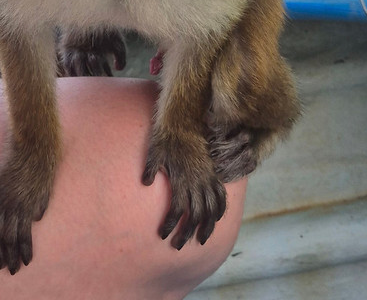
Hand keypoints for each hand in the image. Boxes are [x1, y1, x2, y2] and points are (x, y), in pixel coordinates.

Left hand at [142, 134, 226, 249]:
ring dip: (206, 227)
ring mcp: (207, 178)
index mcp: (181, 180)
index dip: (170, 225)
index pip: (177, 211)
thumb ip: (150, 169)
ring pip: (211, 209)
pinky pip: (221, 195)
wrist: (184, 121)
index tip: (163, 235)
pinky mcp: (213, 173)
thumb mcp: (154, 152)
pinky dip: (220, 209)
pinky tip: (216, 219)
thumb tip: (145, 183)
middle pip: (195, 216)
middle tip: (179, 246)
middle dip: (187, 234)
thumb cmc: (165, 136)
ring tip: (201, 240)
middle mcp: (196, 182)